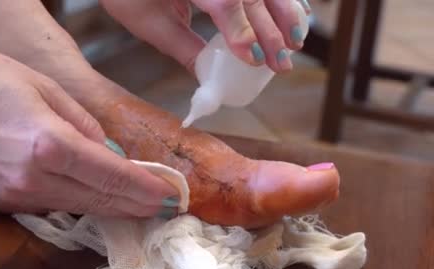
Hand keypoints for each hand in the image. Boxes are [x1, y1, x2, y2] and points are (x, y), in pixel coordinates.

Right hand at [0, 42, 178, 216]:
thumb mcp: (46, 89)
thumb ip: (84, 126)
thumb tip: (108, 154)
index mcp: (49, 144)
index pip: (112, 176)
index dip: (144, 189)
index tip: (170, 196)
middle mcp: (33, 178)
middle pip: (98, 200)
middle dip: (135, 205)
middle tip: (165, 206)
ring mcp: (13, 195)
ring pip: (76, 207)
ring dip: (109, 206)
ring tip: (138, 204)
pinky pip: (49, 204)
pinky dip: (76, 201)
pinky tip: (93, 195)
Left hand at [100, 0, 309, 72]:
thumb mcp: (150, 24)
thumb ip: (184, 49)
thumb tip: (212, 81)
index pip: (223, 1)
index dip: (241, 30)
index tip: (255, 59)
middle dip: (272, 27)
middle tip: (282, 63)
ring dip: (286, 10)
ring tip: (296, 41)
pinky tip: (297, 14)